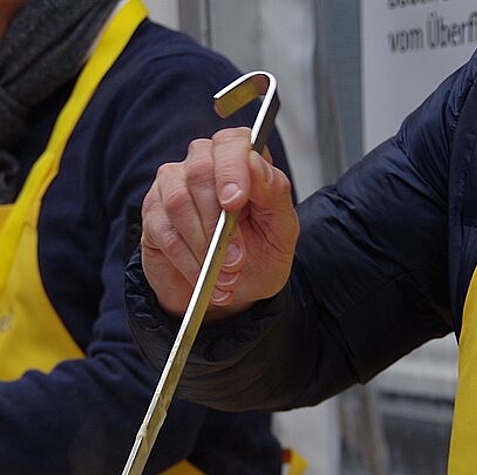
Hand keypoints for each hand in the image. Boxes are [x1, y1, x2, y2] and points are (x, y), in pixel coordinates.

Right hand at [140, 127, 299, 319]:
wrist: (237, 289)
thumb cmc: (261, 253)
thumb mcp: (282, 230)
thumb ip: (275, 194)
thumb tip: (255, 163)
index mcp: (240, 159)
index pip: (231, 143)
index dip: (232, 169)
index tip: (235, 202)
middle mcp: (203, 164)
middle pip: (199, 171)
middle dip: (219, 222)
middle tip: (236, 260)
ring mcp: (172, 187)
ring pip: (179, 203)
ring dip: (206, 247)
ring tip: (226, 276)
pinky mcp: (153, 215)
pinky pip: (166, 234)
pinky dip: (189, 262)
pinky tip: (204, 277)